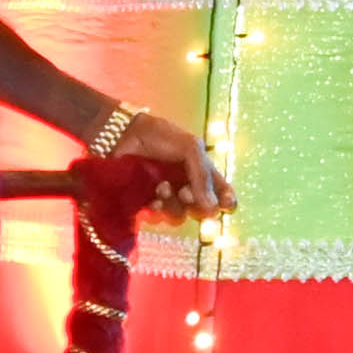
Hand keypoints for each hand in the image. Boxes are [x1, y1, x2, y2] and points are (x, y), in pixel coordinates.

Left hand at [97, 102, 230, 215]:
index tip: (227, 204)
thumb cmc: (161, 136)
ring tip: (162, 188)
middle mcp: (186, 185)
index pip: (220, 191)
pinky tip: (153, 200)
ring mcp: (167, 195)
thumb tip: (214, 209)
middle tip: (185, 192)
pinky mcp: (147, 202)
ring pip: (180, 214)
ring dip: (174, 205)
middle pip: (201, 208)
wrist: (125, 135)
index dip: (226, 201)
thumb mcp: (190, 149)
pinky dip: (158, 211)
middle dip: (196, 204)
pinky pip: (159, 217)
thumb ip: (203, 177)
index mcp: (200, 170)